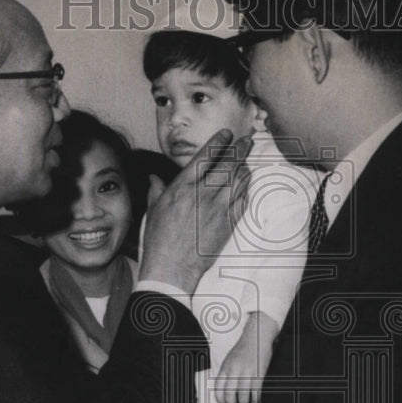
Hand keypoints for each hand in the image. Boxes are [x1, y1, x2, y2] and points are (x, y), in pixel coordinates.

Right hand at [139, 131, 251, 293]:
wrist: (172, 268)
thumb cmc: (159, 240)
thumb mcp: (153, 210)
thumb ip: (156, 189)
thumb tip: (154, 178)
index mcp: (184, 187)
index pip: (206, 156)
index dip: (219, 142)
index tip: (227, 134)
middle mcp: (204, 194)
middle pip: (229, 164)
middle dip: (240, 149)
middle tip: (248, 140)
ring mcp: (219, 209)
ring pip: (240, 180)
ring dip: (245, 168)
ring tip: (246, 162)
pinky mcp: (228, 224)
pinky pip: (243, 200)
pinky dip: (246, 189)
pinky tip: (246, 186)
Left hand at [213, 312, 276, 402]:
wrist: (257, 337)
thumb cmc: (244, 349)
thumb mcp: (229, 359)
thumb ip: (226, 373)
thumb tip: (224, 392)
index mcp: (225, 367)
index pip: (218, 388)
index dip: (220, 401)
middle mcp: (235, 370)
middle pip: (229, 395)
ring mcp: (247, 372)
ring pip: (243, 396)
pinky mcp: (259, 373)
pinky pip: (256, 392)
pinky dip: (255, 401)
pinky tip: (256, 402)